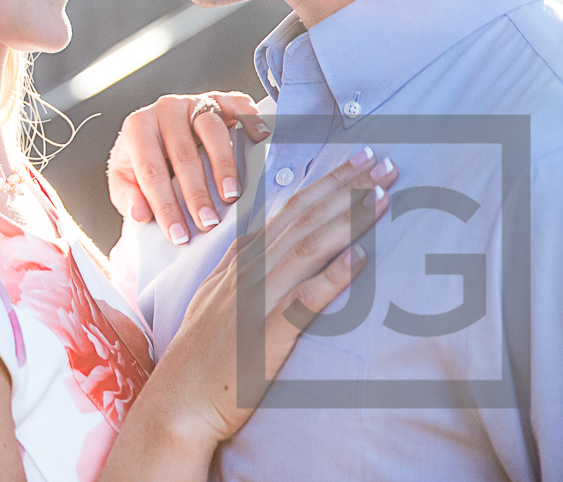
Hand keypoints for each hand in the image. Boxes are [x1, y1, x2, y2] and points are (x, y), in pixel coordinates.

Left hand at [107, 91, 270, 243]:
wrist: (157, 128)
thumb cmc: (141, 158)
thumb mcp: (123, 178)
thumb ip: (126, 196)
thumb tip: (140, 214)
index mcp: (137, 127)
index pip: (151, 172)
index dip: (165, 206)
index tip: (179, 236)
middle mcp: (165, 109)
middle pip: (184, 154)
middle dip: (197, 194)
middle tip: (208, 223)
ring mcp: (193, 102)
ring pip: (212, 131)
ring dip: (224, 166)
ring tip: (231, 196)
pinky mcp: (218, 99)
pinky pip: (237, 106)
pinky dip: (251, 121)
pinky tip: (261, 140)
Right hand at [151, 148, 394, 446]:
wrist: (180, 400)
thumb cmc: (202, 358)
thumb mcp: (220, 301)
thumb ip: (248, 274)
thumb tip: (279, 253)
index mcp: (239, 260)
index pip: (287, 209)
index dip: (325, 183)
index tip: (357, 162)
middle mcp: (248, 271)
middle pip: (303, 217)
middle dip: (345, 186)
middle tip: (383, 162)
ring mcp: (257, 299)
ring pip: (308, 247)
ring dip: (348, 218)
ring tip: (383, 196)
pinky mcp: (268, 332)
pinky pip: (305, 299)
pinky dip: (333, 276)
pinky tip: (360, 258)